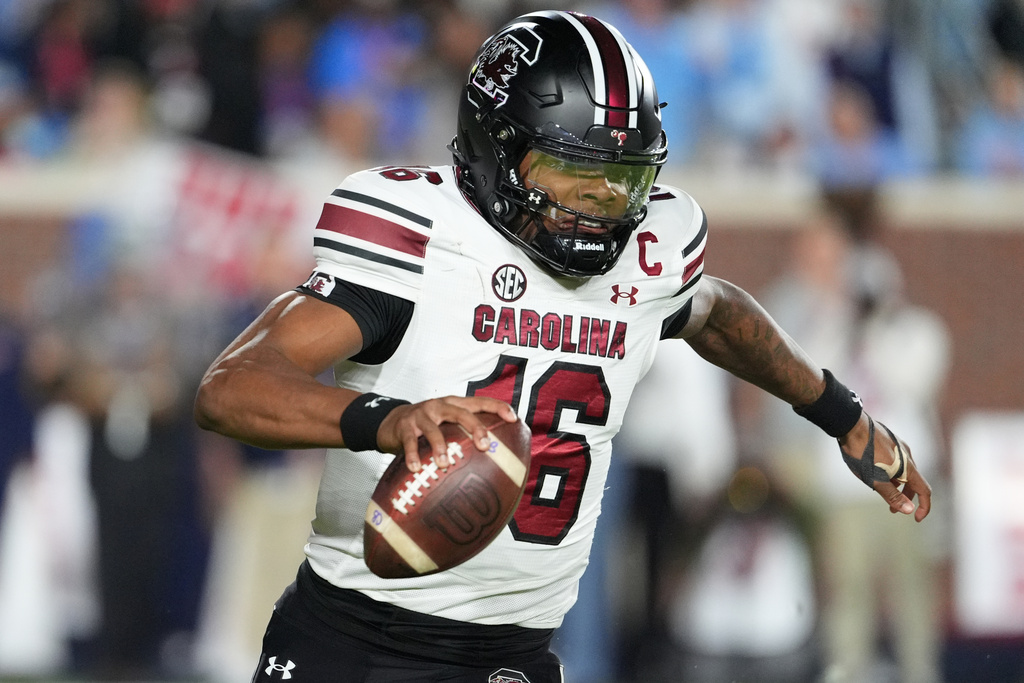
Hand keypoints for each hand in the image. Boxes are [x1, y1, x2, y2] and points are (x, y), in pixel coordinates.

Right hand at [376, 396, 517, 471]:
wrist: (390, 422)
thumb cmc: (426, 428)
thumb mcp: (445, 425)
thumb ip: (463, 436)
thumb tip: (491, 464)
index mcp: (453, 404)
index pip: (479, 402)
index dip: (497, 407)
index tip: (513, 419)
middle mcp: (439, 406)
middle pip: (461, 413)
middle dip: (475, 428)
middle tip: (484, 446)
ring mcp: (421, 414)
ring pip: (434, 429)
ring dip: (440, 447)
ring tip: (444, 464)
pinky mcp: (405, 426)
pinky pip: (409, 442)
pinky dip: (413, 455)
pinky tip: (416, 468)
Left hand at [838, 412, 931, 521]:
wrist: (851, 425)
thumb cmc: (862, 453)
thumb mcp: (875, 479)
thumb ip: (892, 495)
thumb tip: (909, 510)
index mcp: (908, 467)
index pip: (925, 490)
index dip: (924, 507)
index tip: (917, 518)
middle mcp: (907, 456)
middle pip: (914, 482)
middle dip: (906, 498)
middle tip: (892, 509)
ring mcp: (898, 447)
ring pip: (904, 471)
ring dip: (897, 485)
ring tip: (882, 491)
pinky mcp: (889, 441)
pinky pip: (896, 461)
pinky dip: (892, 473)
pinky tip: (877, 472)